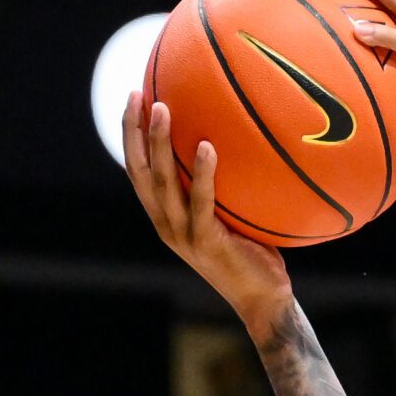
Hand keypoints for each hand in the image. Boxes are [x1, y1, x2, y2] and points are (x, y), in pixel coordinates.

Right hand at [121, 90, 289, 333]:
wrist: (264, 301)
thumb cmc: (253, 255)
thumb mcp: (231, 217)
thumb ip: (223, 188)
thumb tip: (237, 144)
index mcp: (166, 217)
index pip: (138, 171)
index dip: (131, 137)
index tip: (133, 99)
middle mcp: (167, 225)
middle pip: (140, 171)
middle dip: (134, 131)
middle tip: (137, 93)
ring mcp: (184, 235)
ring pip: (163, 182)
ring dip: (160, 143)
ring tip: (162, 108)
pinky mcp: (206, 242)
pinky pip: (202, 201)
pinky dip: (203, 174)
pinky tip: (208, 147)